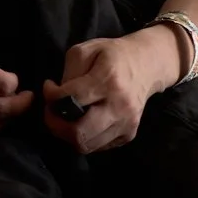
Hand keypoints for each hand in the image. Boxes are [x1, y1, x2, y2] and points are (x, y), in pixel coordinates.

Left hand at [43, 28, 183, 154]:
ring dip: (67, 134)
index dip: (51, 97)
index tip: (49, 88)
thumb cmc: (112, 55)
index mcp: (108, 81)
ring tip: (64, 118)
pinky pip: (97, 146)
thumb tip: (58, 97)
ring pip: (86, 145)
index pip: (71, 100)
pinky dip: (84, 138)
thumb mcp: (86, 50)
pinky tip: (82, 122)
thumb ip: (69, 73)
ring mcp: (126, 124)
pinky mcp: (129, 135)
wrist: (147, 65)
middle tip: (51, 111)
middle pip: (78, 132)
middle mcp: (119, 106)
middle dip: (55, 124)